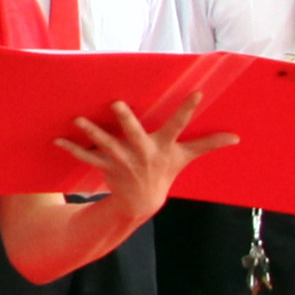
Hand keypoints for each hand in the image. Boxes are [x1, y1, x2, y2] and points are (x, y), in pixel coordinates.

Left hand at [55, 101, 230, 220]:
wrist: (141, 202)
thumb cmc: (165, 172)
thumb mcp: (186, 158)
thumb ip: (208, 144)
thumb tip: (238, 137)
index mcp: (163, 146)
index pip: (180, 125)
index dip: (188, 109)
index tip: (197, 92)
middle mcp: (143, 152)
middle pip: (135, 133)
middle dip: (126, 120)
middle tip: (116, 104)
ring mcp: (123, 160)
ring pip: (106, 143)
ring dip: (91, 132)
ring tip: (77, 119)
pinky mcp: (106, 166)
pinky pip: (86, 156)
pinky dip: (71, 149)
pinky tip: (57, 139)